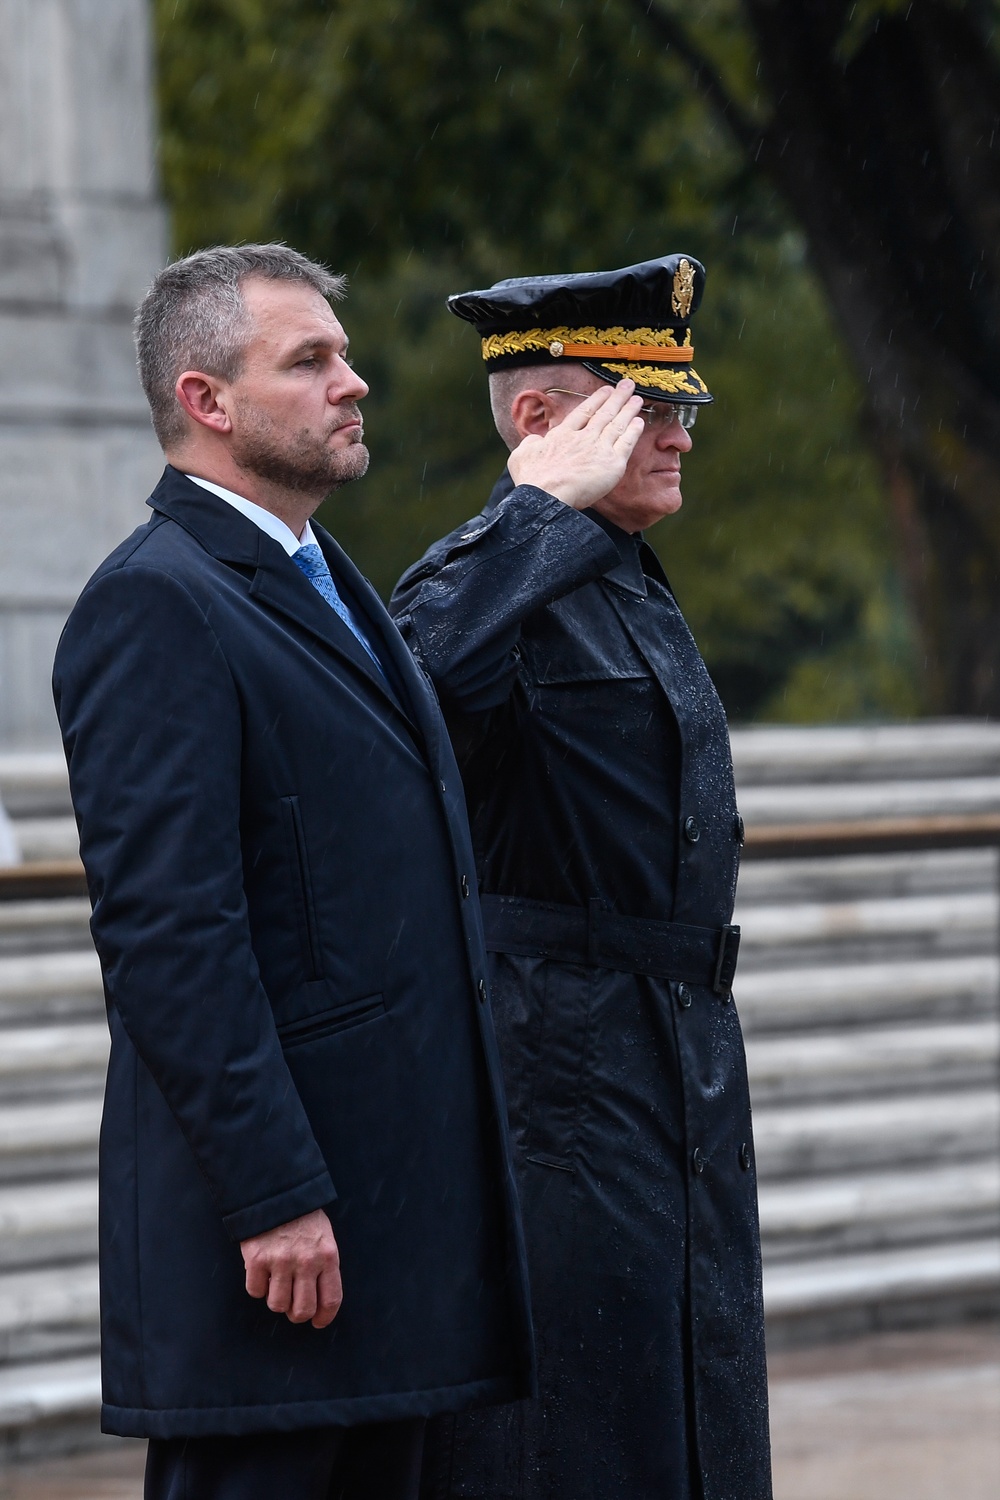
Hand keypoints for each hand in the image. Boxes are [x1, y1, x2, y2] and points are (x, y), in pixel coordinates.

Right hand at [240, 1207, 341, 1328]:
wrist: (275, 1191)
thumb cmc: (302, 1216)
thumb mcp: (323, 1236)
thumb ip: (323, 1264)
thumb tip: (318, 1299)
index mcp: (327, 1255)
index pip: (331, 1299)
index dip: (324, 1317)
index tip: (317, 1322)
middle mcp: (306, 1261)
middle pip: (302, 1310)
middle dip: (296, 1314)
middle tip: (292, 1305)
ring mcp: (281, 1261)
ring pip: (277, 1304)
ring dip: (275, 1299)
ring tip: (276, 1282)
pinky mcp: (257, 1259)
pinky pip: (255, 1291)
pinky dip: (257, 1286)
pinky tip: (261, 1271)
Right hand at [507, 380, 643, 509]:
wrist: (547, 496)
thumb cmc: (532, 480)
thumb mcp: (521, 455)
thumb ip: (530, 444)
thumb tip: (535, 440)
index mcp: (563, 435)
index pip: (583, 413)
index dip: (596, 400)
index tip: (605, 391)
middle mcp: (583, 437)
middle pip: (604, 413)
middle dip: (617, 398)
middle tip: (627, 385)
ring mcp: (599, 448)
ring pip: (617, 424)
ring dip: (628, 410)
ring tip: (637, 399)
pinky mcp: (612, 463)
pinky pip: (627, 443)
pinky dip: (633, 431)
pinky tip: (639, 422)